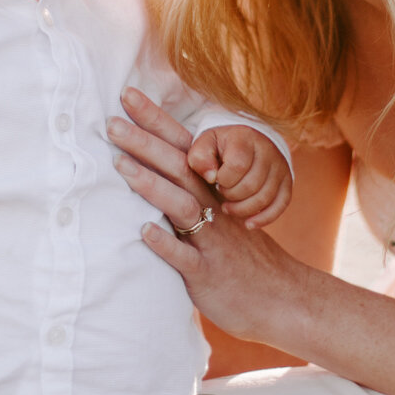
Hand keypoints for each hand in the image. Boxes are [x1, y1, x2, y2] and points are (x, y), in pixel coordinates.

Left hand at [107, 89, 307, 345]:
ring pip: (182, 206)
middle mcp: (213, 210)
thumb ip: (192, 197)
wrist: (284, 298)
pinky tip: (144, 231)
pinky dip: (165, 243)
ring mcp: (211, 241)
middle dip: (144, 143)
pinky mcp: (208, 273)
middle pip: (178, 168)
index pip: (182, 147)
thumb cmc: (245, 259)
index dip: (156, 121)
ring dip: (150, 184)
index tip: (127, 95)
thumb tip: (152, 172)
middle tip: (111, 122)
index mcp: (214, 193)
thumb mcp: (223, 220)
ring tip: (119, 165)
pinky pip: (185, 257)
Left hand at [187, 124, 291, 227]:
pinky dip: (264, 218)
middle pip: (251, 185)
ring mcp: (280, 166)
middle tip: (221, 192)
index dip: (223, 180)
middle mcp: (267, 150)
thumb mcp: (205, 144)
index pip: (237, 165)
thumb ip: (200, 158)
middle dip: (230, 196)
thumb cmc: (220, 147)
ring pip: (264, 198)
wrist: (245, 142)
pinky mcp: (287, 181)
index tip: (215, 180)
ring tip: (228, 207)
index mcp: (245, 138)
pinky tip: (248, 224)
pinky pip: (281, 204)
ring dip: (242, 209)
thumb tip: (211, 177)